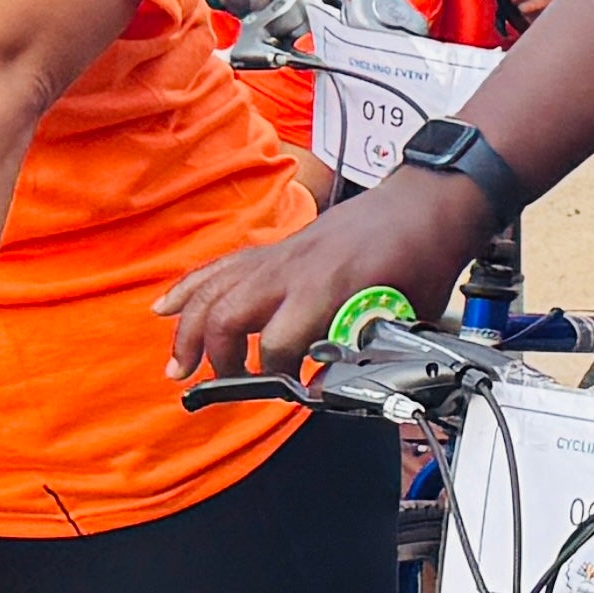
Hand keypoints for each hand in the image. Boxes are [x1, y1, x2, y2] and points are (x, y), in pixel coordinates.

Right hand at [158, 172, 487, 380]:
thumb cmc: (422, 253)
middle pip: (228, 315)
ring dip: (188, 330)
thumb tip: (333, 387)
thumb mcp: (408, 315)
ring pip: (214, 290)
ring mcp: (279, 256)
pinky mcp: (275, 250)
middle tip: (223, 384)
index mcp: (328, 287)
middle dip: (218, 356)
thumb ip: (366, 353)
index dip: (279, 375)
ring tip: (176, 365)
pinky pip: (220, 268)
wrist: (427, 202)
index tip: (288, 391)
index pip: (280, 344)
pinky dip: (190, 289)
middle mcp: (293, 269)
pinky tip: (166, 308)